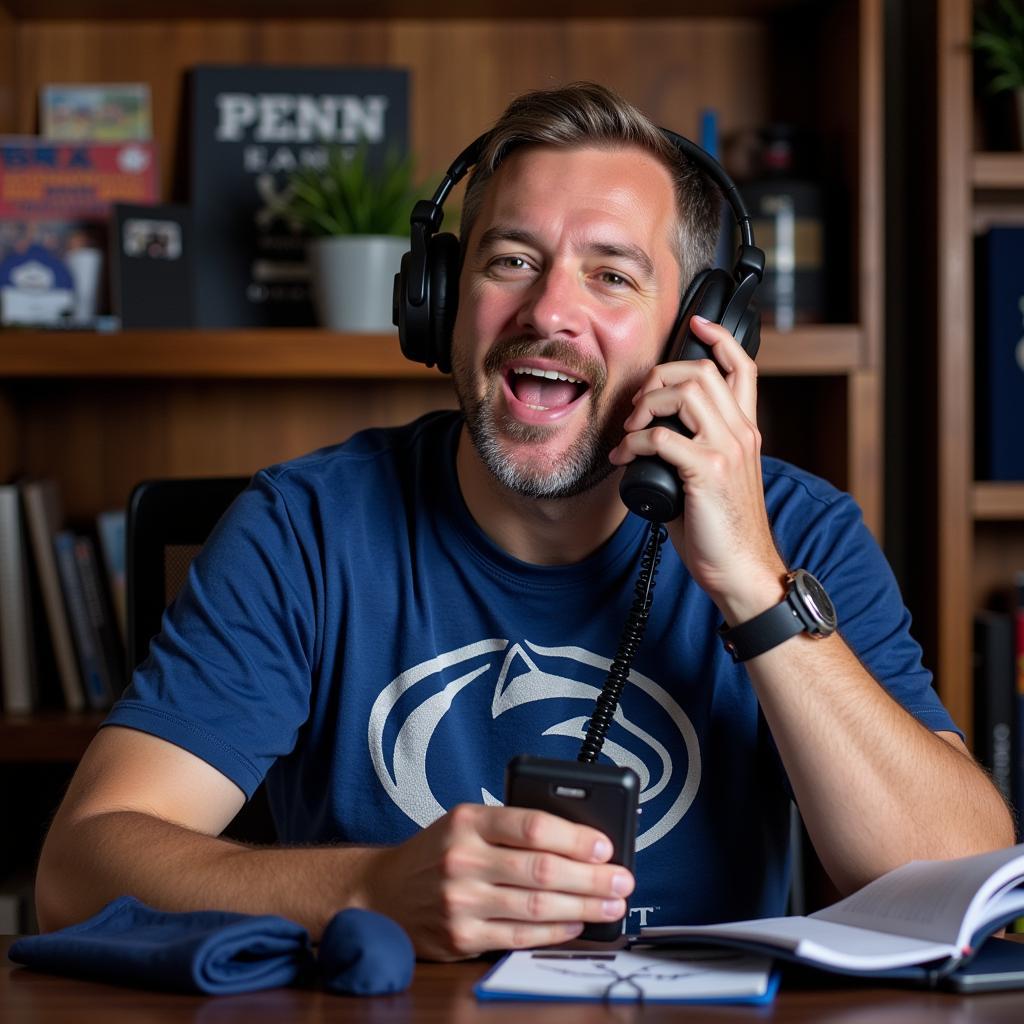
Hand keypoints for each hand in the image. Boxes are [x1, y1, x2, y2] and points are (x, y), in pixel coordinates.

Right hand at [356, 803, 633, 960]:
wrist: (382, 893)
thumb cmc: (436, 853)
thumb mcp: (464, 823)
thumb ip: (510, 827)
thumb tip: (576, 841)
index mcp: (468, 821)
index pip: (532, 825)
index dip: (575, 837)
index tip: (605, 845)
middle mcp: (463, 860)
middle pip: (542, 869)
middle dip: (591, 877)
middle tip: (622, 879)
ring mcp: (462, 901)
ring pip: (536, 906)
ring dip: (583, 907)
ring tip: (612, 903)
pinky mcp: (462, 936)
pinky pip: (520, 937)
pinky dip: (555, 932)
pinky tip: (578, 924)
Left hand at [608, 315, 785, 621]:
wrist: (742, 571)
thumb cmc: (720, 531)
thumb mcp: (712, 480)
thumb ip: (691, 450)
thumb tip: (648, 440)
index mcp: (745, 432)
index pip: (743, 368)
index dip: (720, 338)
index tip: (697, 322)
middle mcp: (742, 433)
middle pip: (701, 370)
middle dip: (659, 376)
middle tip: (636, 406)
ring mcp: (727, 450)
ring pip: (685, 391)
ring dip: (646, 403)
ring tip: (630, 429)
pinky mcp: (708, 471)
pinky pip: (661, 436)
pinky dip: (633, 441)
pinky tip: (623, 458)